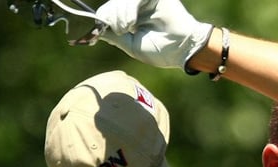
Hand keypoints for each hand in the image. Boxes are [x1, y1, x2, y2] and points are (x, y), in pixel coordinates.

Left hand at [95, 0, 213, 70]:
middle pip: (111, 4)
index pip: (109, 11)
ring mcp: (146, 0)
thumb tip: (96, 30)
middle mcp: (139, 7)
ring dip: (119, 17)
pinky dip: (128, 11)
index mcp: (133, 17)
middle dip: (110, 18)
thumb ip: (113, 35)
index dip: (101, 19)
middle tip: (121, 32)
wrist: (182, 49)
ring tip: (129, 29)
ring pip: (119, 1)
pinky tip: (133, 24)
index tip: (99, 32)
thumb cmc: (161, 50)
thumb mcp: (130, 45)